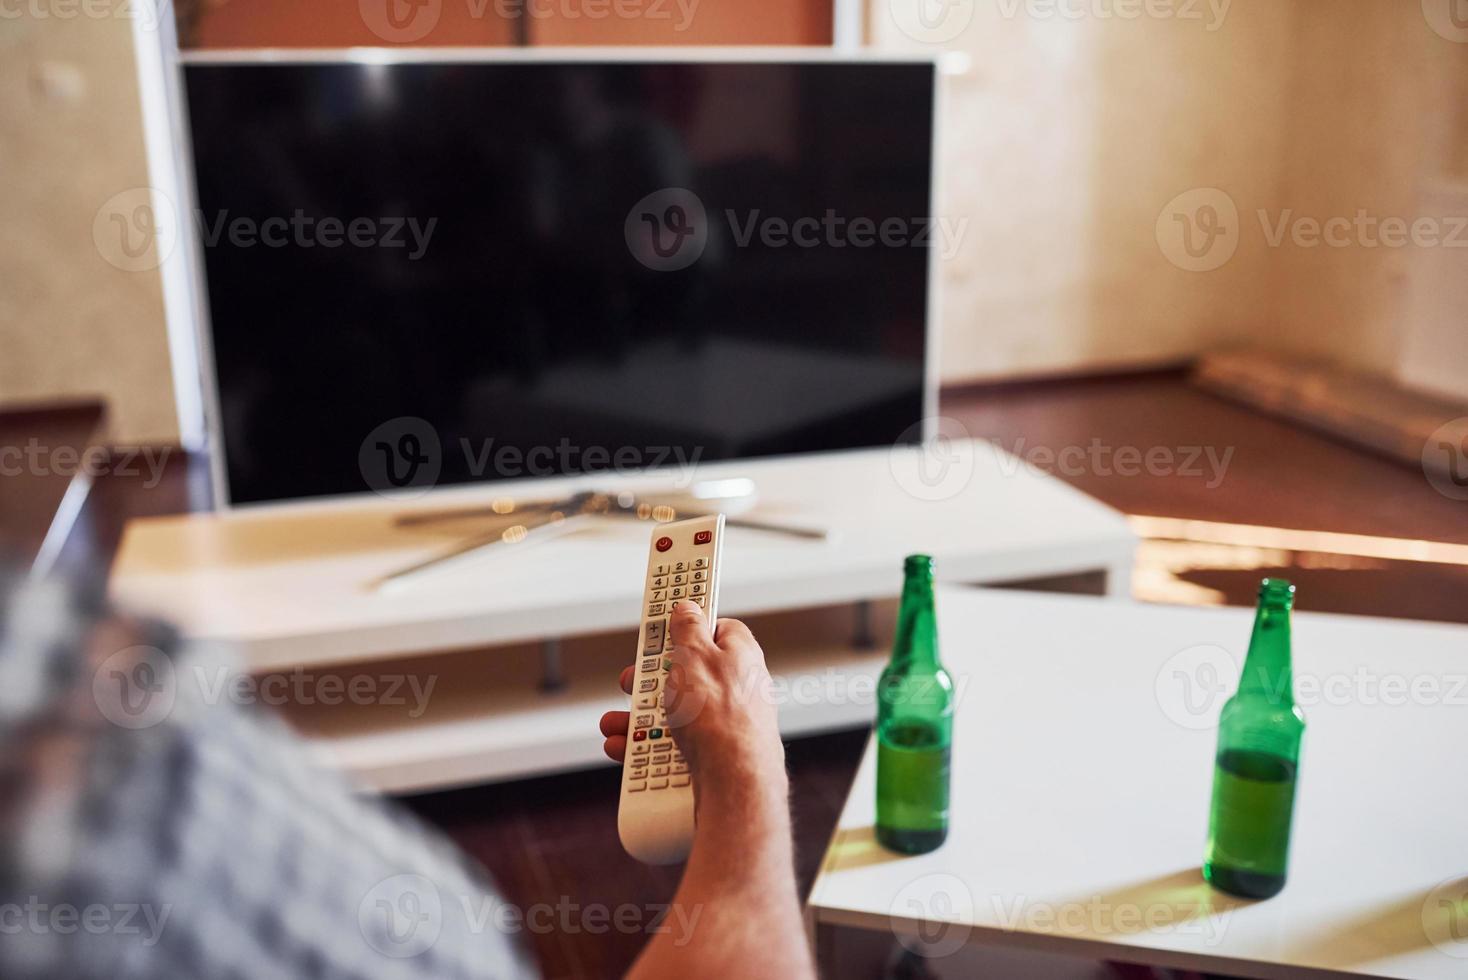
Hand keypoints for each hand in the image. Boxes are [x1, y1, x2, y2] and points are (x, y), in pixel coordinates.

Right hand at [599, 601, 783, 790]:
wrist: (736, 784)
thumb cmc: (720, 717)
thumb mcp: (693, 656)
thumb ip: (688, 628)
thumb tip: (688, 608)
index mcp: (740, 654)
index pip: (712, 628)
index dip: (682, 626)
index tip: (659, 626)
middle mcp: (737, 687)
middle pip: (685, 674)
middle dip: (650, 681)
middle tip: (631, 682)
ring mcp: (727, 723)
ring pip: (675, 713)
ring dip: (639, 719)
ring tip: (615, 725)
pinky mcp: (715, 754)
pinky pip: (675, 744)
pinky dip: (647, 747)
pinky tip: (625, 749)